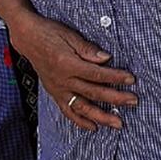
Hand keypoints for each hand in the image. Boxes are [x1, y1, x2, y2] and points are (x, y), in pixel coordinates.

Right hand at [0, 0, 136, 130]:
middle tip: (133, 101)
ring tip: (118, 123)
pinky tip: (94, 127)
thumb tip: (106, 59)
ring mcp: (58, 89)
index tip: (131, 79)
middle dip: (116, 98)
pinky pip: (68, 111)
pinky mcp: (55, 93)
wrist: (27, 38)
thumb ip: (88, 49)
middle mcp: (63, 80)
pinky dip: (80, 121)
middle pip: (93, 93)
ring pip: (82, 108)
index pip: (97, 74)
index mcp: (68, 64)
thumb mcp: (69, 35)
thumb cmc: (49, 32)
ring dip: (101, 117)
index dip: (116, 77)